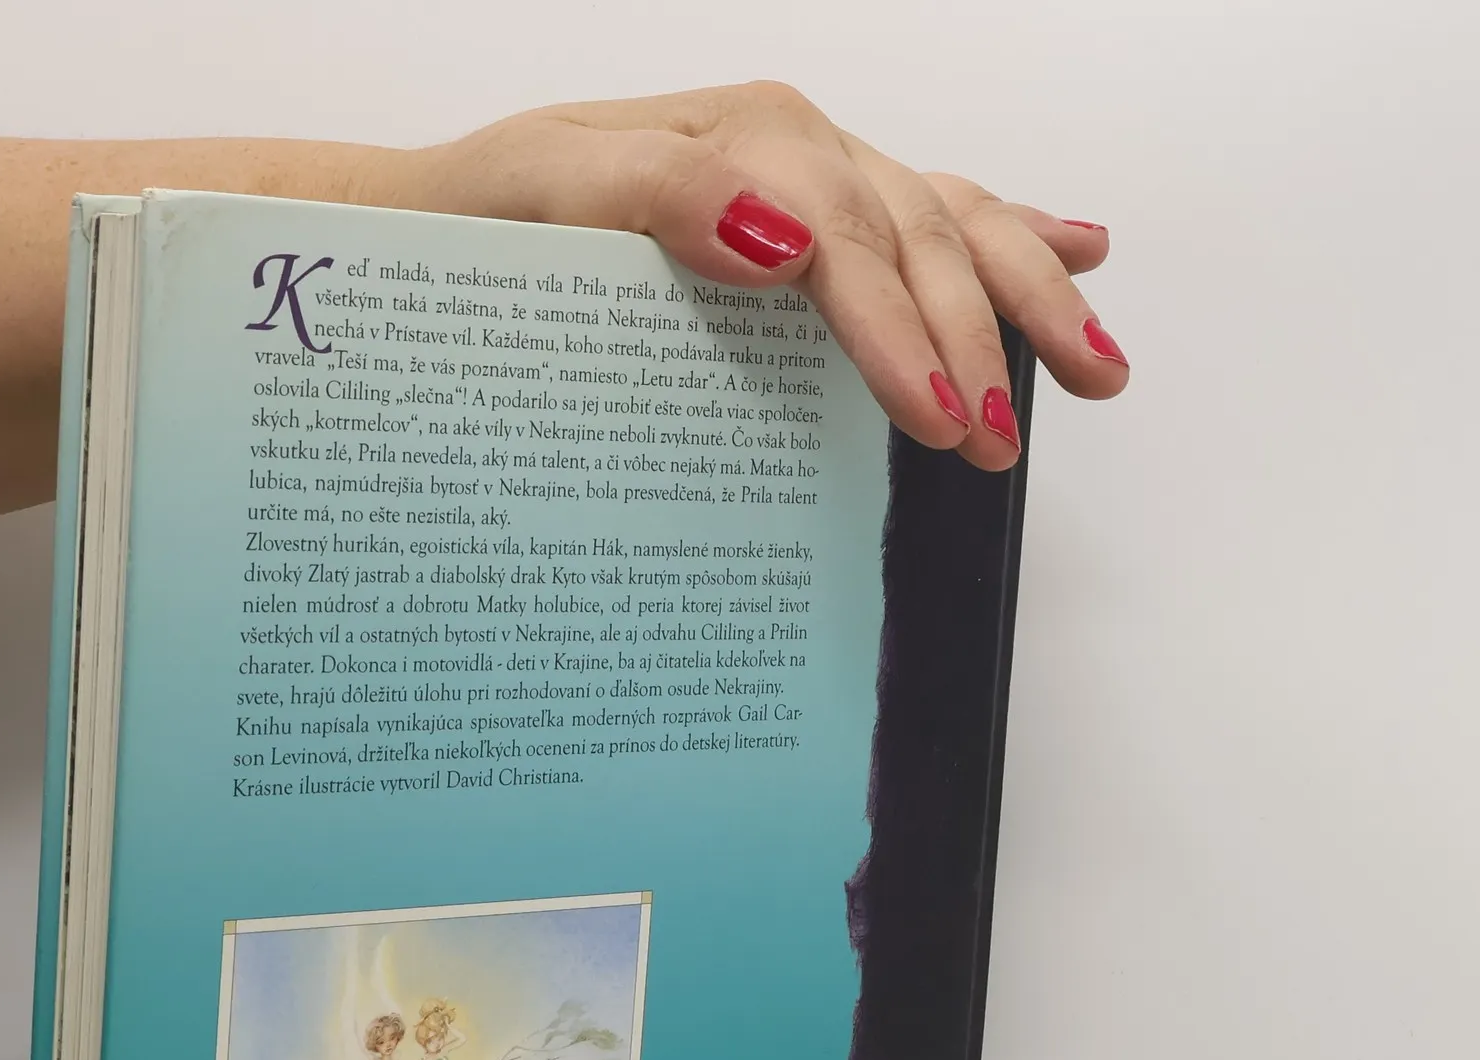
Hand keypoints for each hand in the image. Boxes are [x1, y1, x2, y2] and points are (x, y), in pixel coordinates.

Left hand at [388, 83, 1127, 470]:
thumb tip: (779, 235)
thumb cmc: (480, 220)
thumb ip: (656, 197)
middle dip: (977, 340)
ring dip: (1029, 294)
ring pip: (952, 223)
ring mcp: (810, 176)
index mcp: (741, 138)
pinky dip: (1013, 232)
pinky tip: (1078, 246)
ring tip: (1096, 368)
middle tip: (995, 444)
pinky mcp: (811, 209)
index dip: (900, 331)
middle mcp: (792, 147)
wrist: (439, 219)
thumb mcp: (538, 195)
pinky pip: (934, 212)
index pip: (850, 239)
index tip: (933, 418)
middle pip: (920, 236)